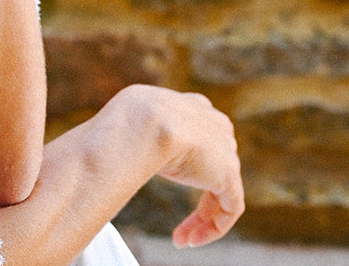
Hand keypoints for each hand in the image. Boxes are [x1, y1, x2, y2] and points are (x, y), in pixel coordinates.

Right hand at [124, 85, 243, 247]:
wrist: (144, 122)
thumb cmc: (131, 120)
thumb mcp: (137, 122)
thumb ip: (143, 134)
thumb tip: (118, 143)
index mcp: (195, 107)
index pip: (201, 138)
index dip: (187, 167)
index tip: (168, 182)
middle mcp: (215, 125)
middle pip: (214, 167)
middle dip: (198, 199)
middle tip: (177, 227)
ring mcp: (225, 150)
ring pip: (220, 191)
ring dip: (200, 220)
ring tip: (180, 240)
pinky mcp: (229, 175)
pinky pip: (230, 208)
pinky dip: (213, 228)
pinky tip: (191, 241)